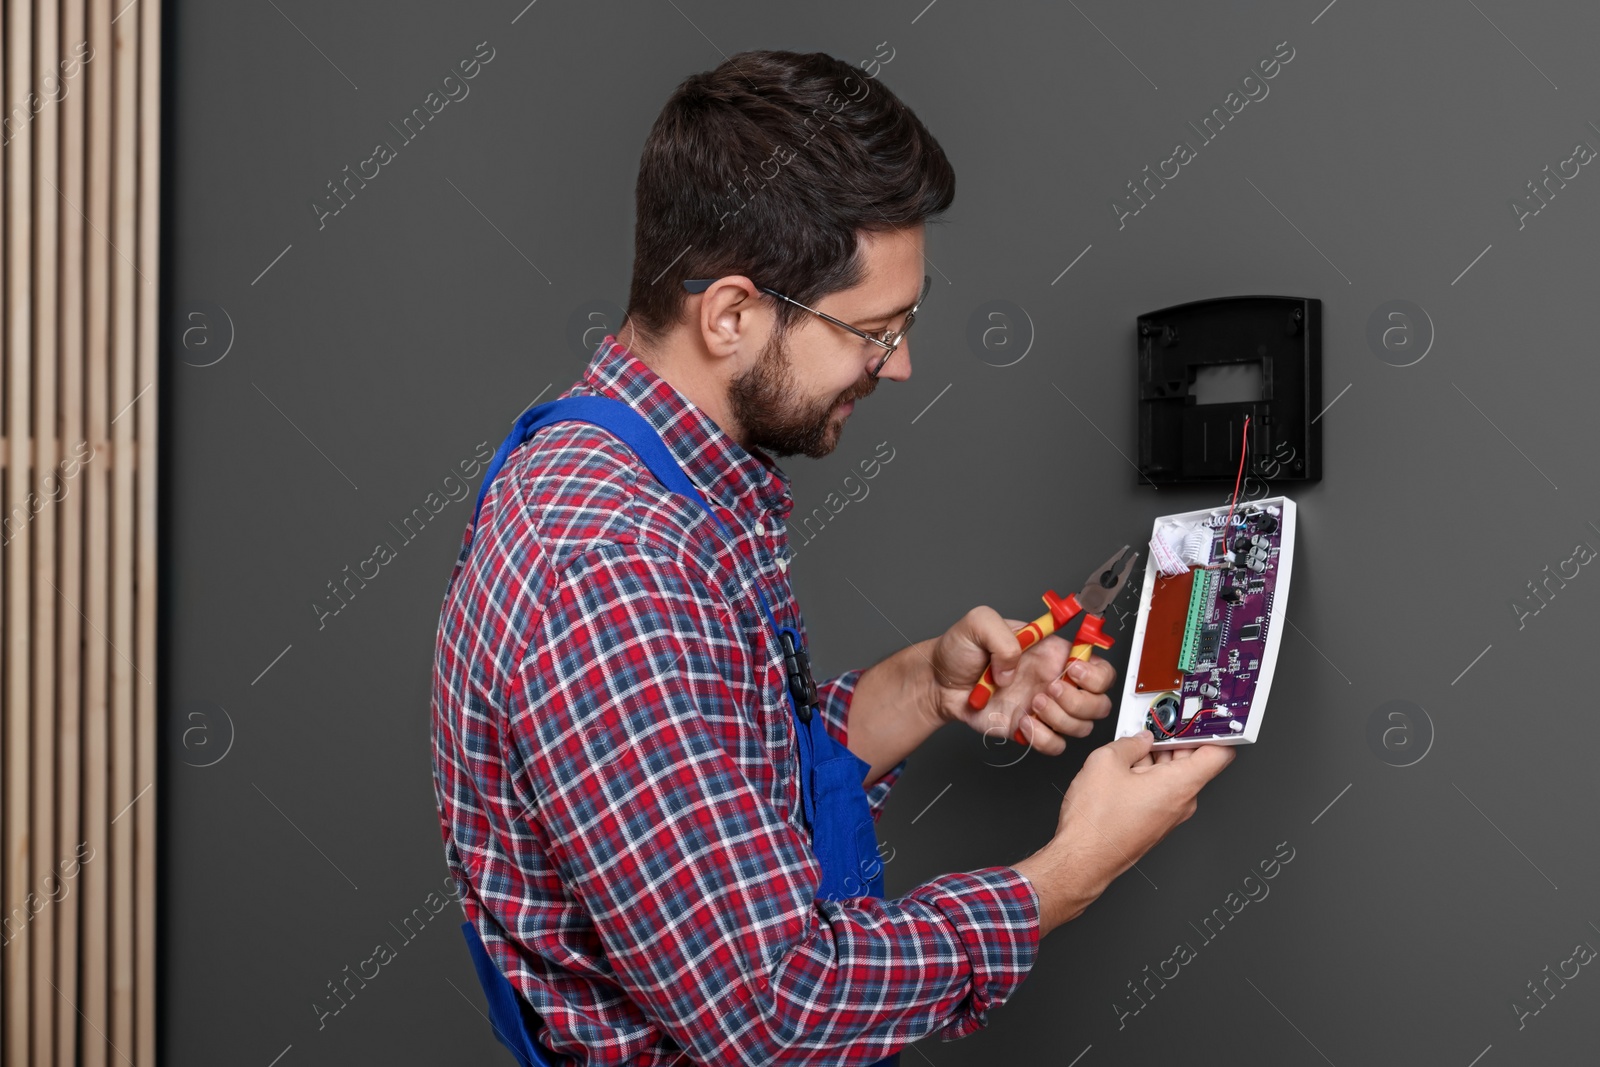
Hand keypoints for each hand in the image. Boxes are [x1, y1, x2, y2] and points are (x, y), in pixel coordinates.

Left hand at [928, 606, 1117, 754]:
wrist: (938, 683)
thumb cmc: (960, 651)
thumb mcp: (979, 622)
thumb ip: (1003, 636)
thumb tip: (1017, 666)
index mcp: (1053, 654)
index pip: (1098, 666)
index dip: (1096, 673)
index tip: (1073, 670)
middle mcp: (1054, 682)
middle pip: (1100, 702)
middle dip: (1080, 700)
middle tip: (1048, 689)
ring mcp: (1045, 709)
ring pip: (1082, 726)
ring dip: (1061, 718)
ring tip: (1032, 704)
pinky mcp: (1030, 731)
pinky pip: (1056, 745)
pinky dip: (1043, 738)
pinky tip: (1023, 723)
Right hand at [1013, 732, 1236, 933]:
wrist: (1082, 859)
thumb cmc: (1097, 823)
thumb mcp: (1105, 762)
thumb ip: (1128, 743)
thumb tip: (1137, 739)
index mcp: (1180, 785)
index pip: (1220, 753)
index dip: (1215, 730)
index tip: (1205, 717)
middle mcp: (1181, 802)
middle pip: (1193, 761)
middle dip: (1175, 739)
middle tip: (1156, 723)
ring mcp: (1168, 815)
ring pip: (1173, 776)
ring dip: (1157, 757)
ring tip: (1132, 744)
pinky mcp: (1155, 823)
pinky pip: (1160, 791)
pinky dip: (1148, 774)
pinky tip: (1126, 766)